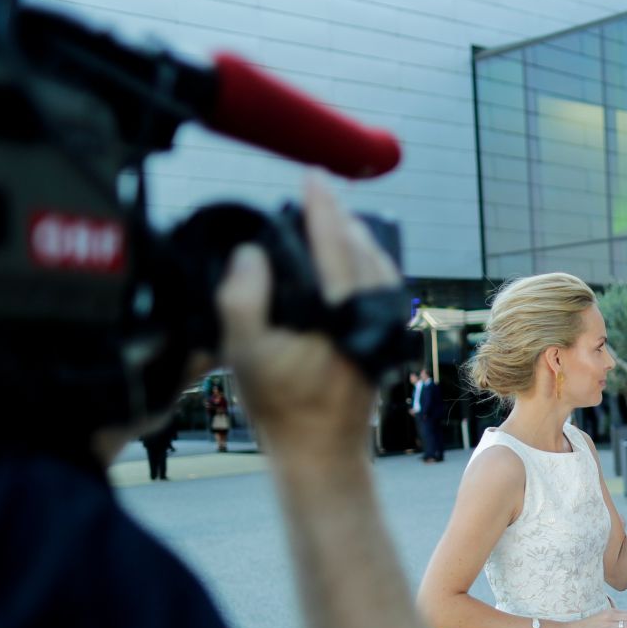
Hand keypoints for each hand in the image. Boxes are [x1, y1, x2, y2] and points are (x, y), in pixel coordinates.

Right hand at [217, 173, 398, 453]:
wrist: (321, 451)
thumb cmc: (280, 404)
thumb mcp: (244, 353)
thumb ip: (242, 298)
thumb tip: (251, 254)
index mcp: (339, 310)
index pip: (333, 242)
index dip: (321, 206)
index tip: (312, 177)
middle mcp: (369, 313)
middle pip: (360, 247)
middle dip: (338, 216)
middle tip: (315, 191)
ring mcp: (382, 327)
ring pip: (378, 266)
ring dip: (355, 238)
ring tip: (331, 218)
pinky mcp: (384, 340)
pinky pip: (383, 287)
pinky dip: (367, 263)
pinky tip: (351, 260)